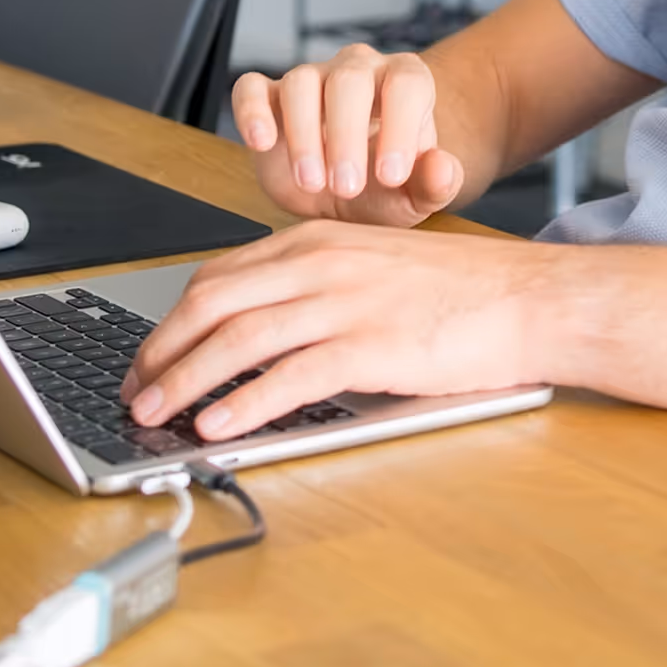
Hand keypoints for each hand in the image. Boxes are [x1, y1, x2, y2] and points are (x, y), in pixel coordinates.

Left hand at [119, 221, 560, 440]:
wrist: (531, 298)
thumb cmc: (463, 293)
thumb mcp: (376, 268)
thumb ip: (317, 287)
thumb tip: (258, 331)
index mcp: (319, 241)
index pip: (220, 275)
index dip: (172, 320)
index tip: (150, 356)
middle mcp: (323, 263)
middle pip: (213, 303)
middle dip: (161, 350)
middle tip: (135, 389)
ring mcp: (346, 303)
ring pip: (239, 338)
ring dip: (186, 379)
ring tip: (154, 413)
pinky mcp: (371, 345)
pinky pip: (290, 375)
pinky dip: (244, 402)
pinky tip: (219, 425)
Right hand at [232, 46, 464, 226]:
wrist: (342, 195)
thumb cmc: (385, 186)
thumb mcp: (416, 195)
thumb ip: (436, 183)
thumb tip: (443, 168)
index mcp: (404, 81)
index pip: (406, 85)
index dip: (399, 127)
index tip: (390, 176)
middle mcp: (358, 70)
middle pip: (349, 81)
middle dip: (346, 136)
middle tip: (347, 187)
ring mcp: (312, 78)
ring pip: (301, 82)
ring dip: (303, 135)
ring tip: (311, 182)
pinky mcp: (268, 96)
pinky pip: (252, 87)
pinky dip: (251, 111)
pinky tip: (262, 143)